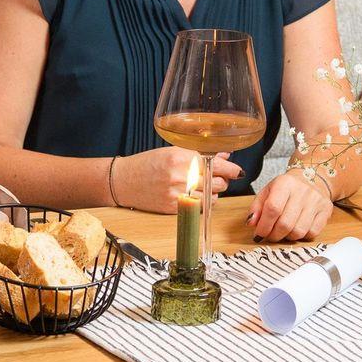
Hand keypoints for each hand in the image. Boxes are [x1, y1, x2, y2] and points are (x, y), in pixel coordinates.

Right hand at [113, 148, 241, 211]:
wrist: (124, 181)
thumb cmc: (147, 164)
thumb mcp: (173, 152)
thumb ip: (199, 153)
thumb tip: (224, 155)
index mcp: (182, 157)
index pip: (217, 165)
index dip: (231, 169)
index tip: (237, 170)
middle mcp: (181, 176)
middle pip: (219, 183)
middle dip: (222, 180)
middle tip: (216, 177)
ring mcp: (178, 194)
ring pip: (212, 198)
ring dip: (212, 193)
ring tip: (202, 186)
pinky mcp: (174, 208)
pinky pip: (199, 208)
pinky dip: (202, 203)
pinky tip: (194, 195)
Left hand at [248, 169, 332, 241]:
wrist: (312, 179)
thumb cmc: (286, 189)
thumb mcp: (267, 192)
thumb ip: (256, 207)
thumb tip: (251, 223)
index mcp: (285, 183)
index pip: (272, 208)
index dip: (264, 226)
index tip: (259, 234)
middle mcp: (302, 191)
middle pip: (285, 223)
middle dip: (274, 235)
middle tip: (270, 235)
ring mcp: (316, 201)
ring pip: (299, 231)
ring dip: (287, 237)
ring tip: (283, 231)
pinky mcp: (326, 210)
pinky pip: (312, 233)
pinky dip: (302, 236)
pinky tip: (296, 229)